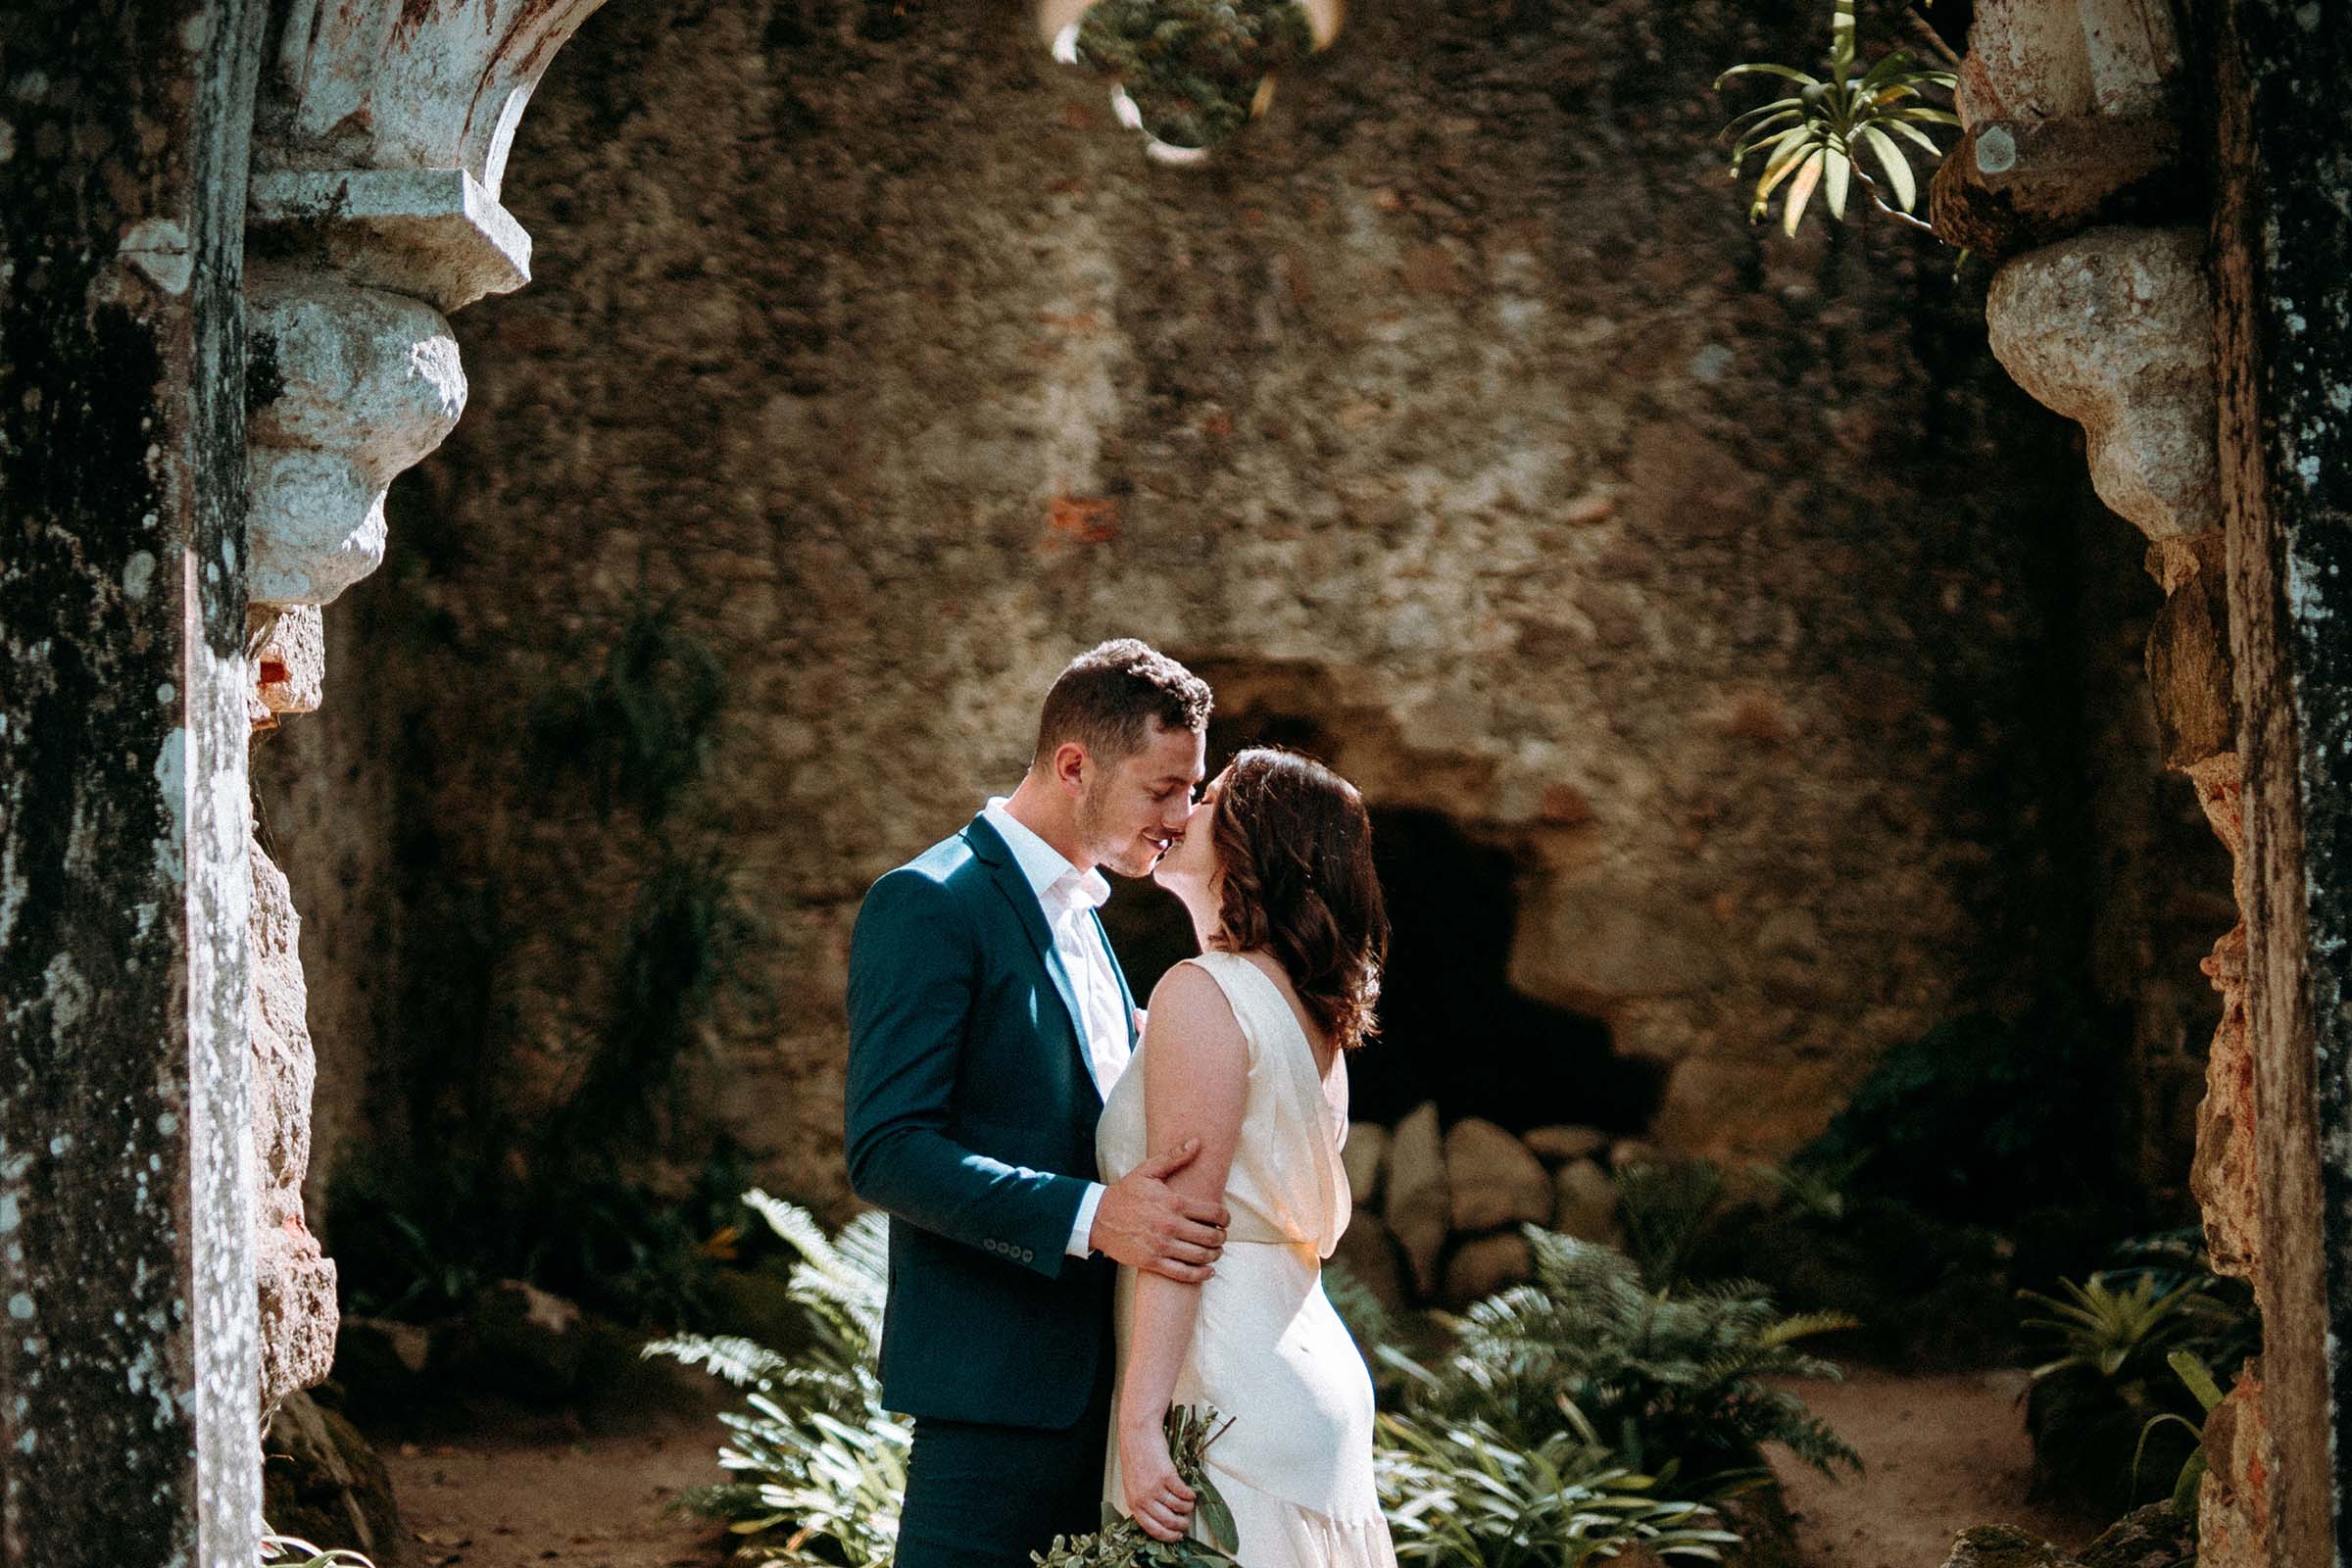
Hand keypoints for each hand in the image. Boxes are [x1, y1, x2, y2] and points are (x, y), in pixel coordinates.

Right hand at [1090, 1140, 1228, 1281]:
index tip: (1225, 1219)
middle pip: (1211, 1236)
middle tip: (1222, 1236)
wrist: (1097, 1218)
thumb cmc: (1125, 1193)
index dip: (1225, 1217)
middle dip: (1222, 1237)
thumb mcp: (1148, 1171)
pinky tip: (1208, 1271)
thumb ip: (1174, 1157)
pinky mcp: (1153, 1262)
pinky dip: (1201, 1274)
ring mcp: (1162, 1246)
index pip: (1213, 1212)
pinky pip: (1184, 1273)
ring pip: (1201, 1255)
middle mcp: (1170, 1225)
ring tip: (1217, 1251)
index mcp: (1173, 1202)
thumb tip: (1197, 1142)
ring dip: (1215, 1255)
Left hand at [1119, 1418, 1195, 1542]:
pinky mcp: (1166, 1476)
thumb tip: (1161, 1517)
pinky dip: (1190, 1495)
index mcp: (1133, 1503)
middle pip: (1167, 1521)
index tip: (1177, 1537)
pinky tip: (1191, 1492)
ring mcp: (1154, 1487)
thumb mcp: (1134, 1485)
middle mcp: (1143, 1498)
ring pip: (1178, 1507)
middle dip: (1180, 1525)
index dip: (1167, 1536)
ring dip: (1187, 1508)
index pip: (1152, 1528)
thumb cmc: (1136, 1457)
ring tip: (1189, 1504)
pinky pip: (1184, 1493)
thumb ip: (1143, 1501)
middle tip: (1186, 1523)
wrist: (1137, 1434)